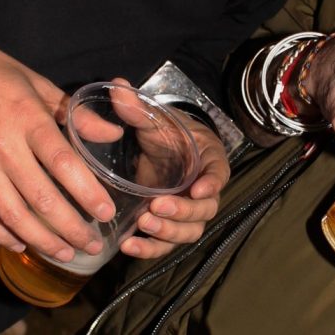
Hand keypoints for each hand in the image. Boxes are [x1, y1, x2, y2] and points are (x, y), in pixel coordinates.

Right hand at [0, 38, 112, 262]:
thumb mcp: (38, 83)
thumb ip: (75, 113)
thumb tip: (111, 134)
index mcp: (27, 119)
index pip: (63, 164)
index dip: (86, 192)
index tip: (104, 213)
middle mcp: (2, 145)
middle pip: (40, 198)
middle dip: (69, 228)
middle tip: (91, 245)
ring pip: (11, 213)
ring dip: (40, 239)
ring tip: (64, 253)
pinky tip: (19, 244)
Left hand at [63, 78, 228, 258]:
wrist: (163, 148)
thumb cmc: (167, 132)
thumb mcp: (154, 118)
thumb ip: (137, 106)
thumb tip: (116, 85)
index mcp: (209, 161)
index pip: (218, 175)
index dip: (211, 184)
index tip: (198, 189)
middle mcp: (204, 190)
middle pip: (204, 211)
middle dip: (181, 212)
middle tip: (155, 206)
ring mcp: (187, 211)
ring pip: (188, 232)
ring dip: (167, 233)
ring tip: (143, 224)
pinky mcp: (168, 225)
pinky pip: (165, 244)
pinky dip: (150, 249)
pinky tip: (128, 247)